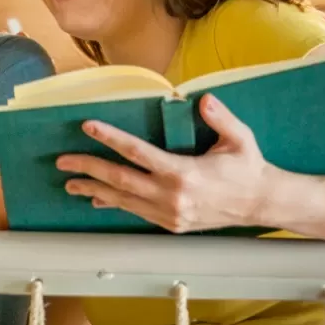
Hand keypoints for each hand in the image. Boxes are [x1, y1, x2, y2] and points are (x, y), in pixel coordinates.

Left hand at [55, 95, 272, 233]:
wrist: (261, 204)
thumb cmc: (249, 168)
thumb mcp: (240, 139)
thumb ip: (221, 118)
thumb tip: (203, 100)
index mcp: (183, 174)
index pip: (137, 153)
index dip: (110, 138)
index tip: (89, 127)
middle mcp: (171, 197)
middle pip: (120, 180)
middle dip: (88, 169)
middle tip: (63, 161)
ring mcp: (169, 214)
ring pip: (123, 200)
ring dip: (94, 190)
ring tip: (70, 184)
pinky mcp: (171, 224)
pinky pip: (135, 212)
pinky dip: (114, 204)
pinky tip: (97, 200)